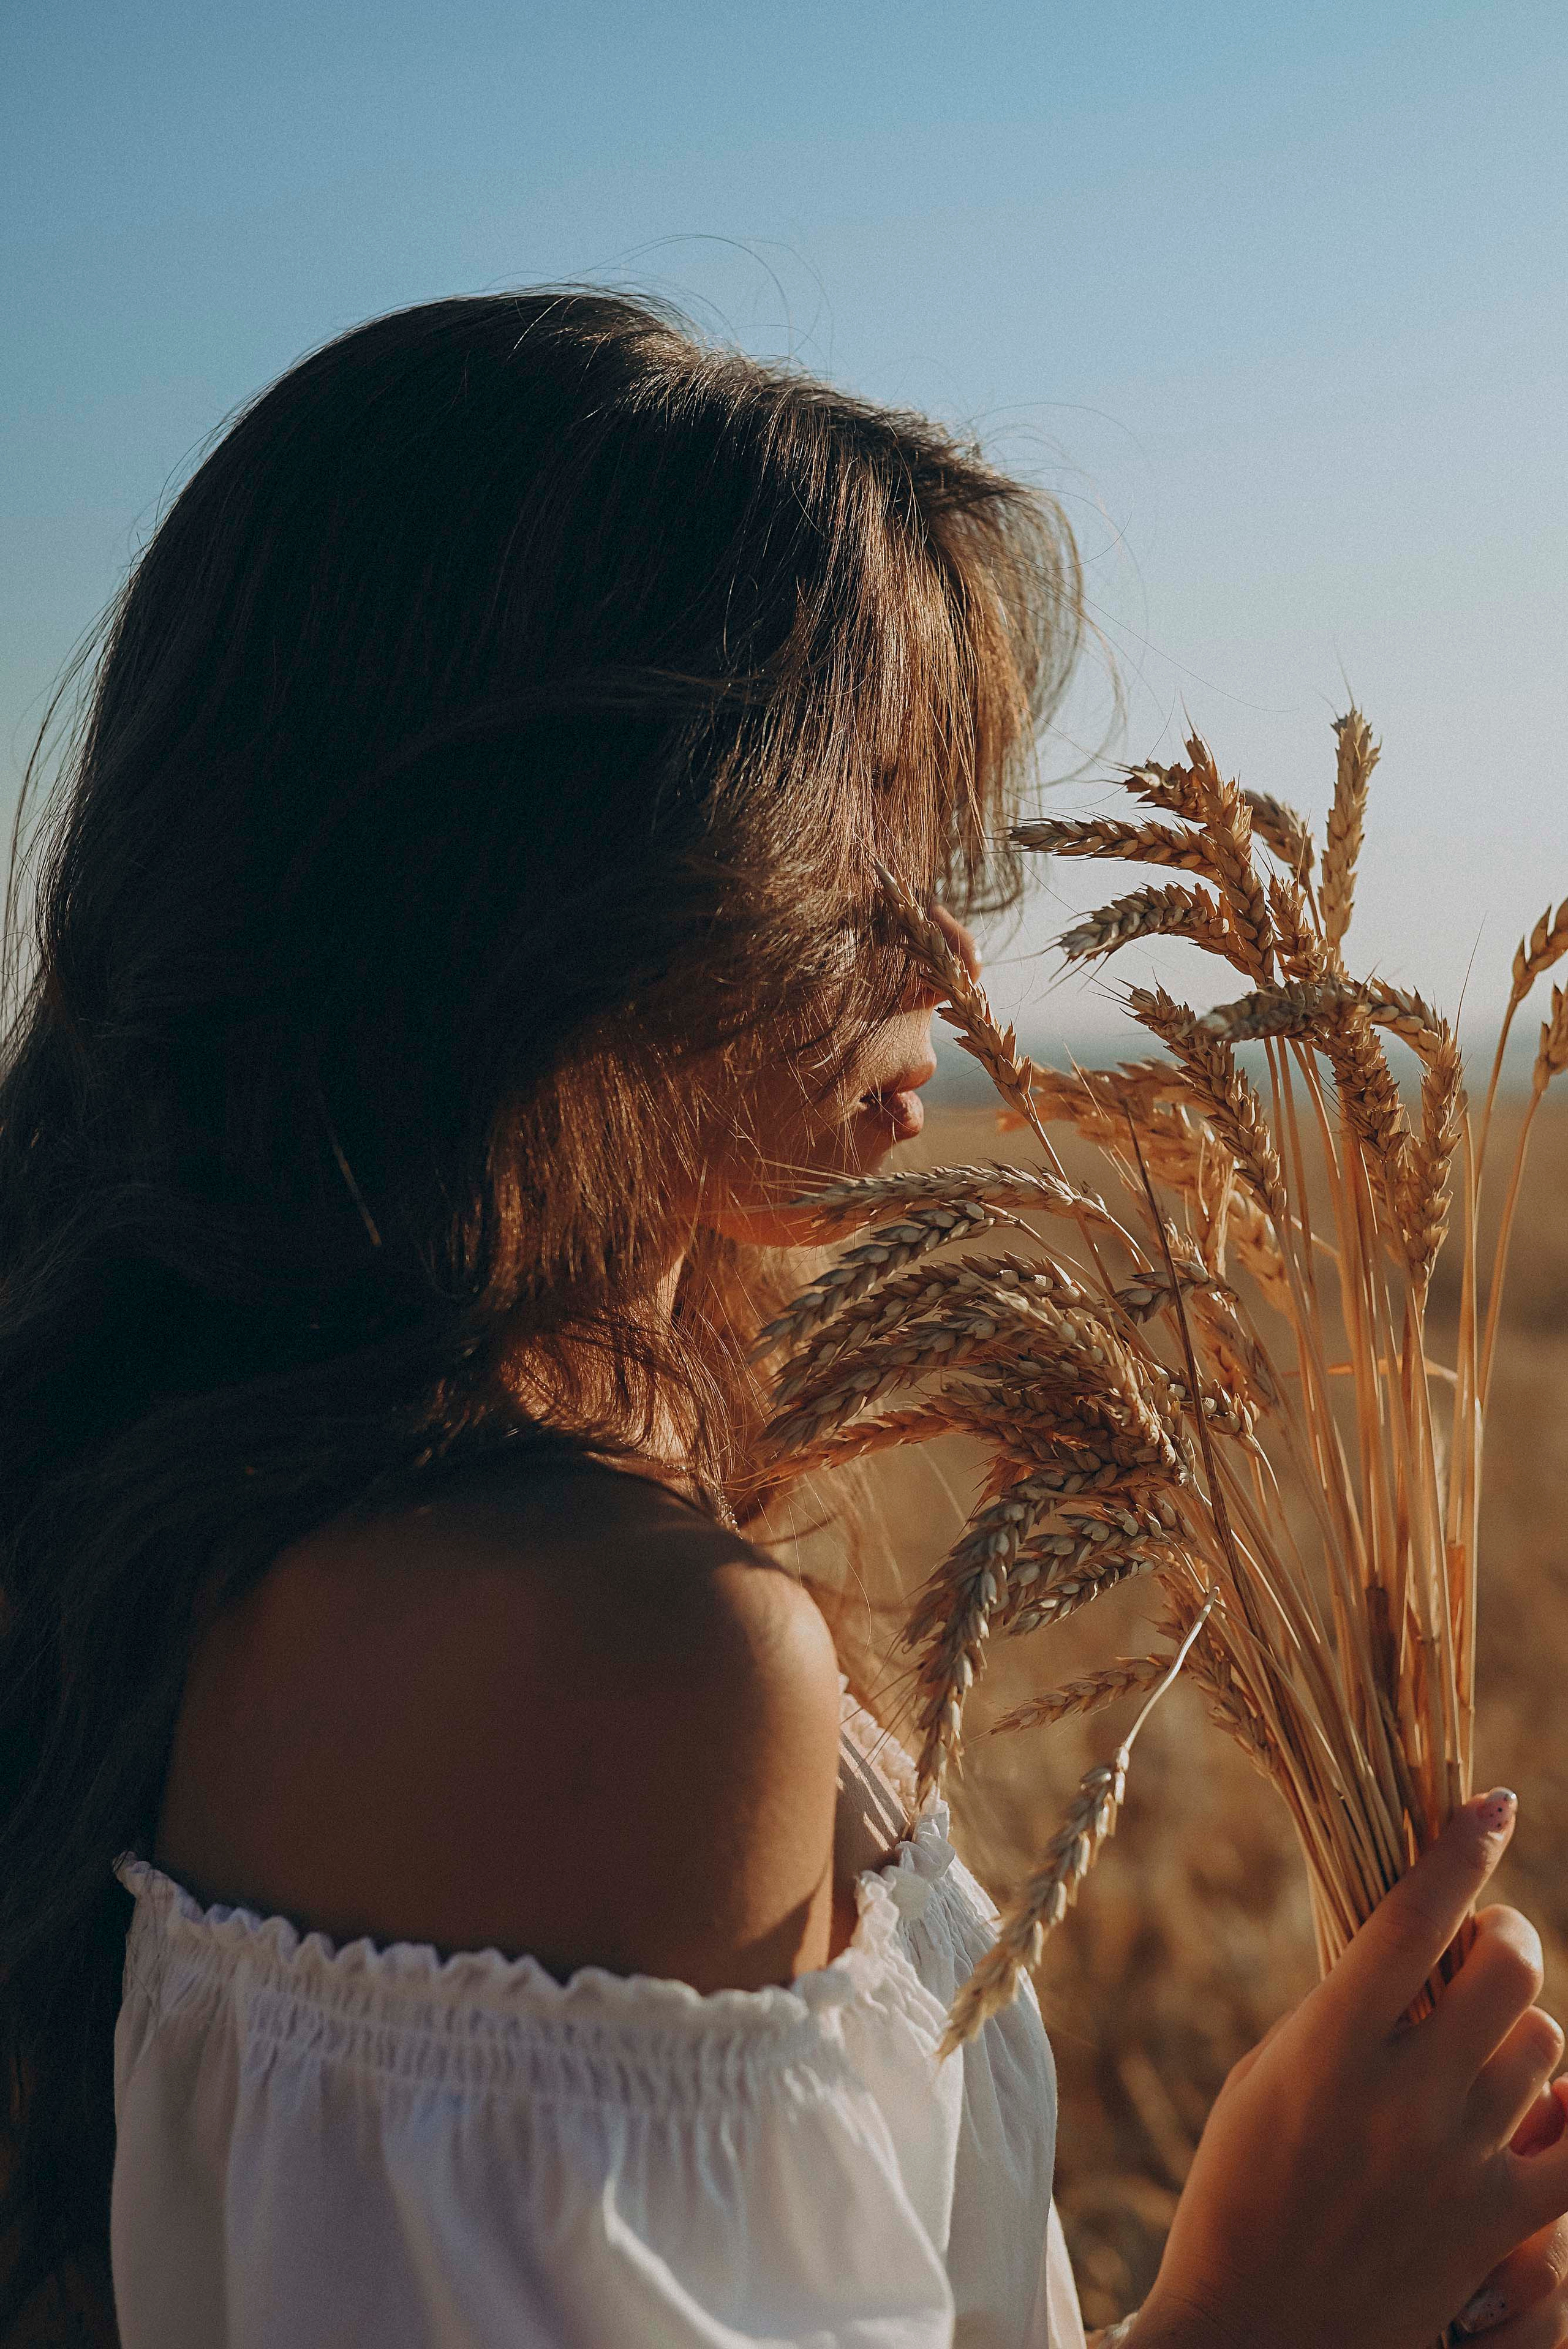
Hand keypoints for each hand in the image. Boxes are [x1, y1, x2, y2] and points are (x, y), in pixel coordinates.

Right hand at [1132, 1790, 1567, 2348]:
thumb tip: (1414, 1953)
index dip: (1462, 1849)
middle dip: (1508, 1934)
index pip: (1414, 1918)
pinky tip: (1564, 2091)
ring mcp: (1458, 2162)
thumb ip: (1341, 2015)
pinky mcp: (1497, 2225)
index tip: (1492, 1805)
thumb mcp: (1268, 2076)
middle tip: (1490, 1940)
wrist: (1257, 2331)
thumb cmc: (1242, 2188)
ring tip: (1491, 2043)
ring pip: (1546, 2046)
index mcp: (1330, 2046)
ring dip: (1526, 2026)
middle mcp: (1404, 2096)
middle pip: (1508, 1972)